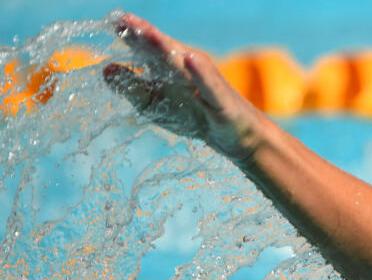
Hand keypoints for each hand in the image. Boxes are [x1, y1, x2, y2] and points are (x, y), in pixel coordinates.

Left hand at [103, 13, 267, 161]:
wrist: (236, 136)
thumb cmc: (195, 116)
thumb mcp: (154, 105)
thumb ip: (131, 87)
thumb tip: (106, 69)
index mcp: (169, 66)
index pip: (147, 46)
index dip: (131, 34)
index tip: (113, 21)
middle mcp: (188, 67)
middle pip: (162, 49)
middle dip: (144, 34)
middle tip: (124, 20)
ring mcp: (206, 81)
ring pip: (184, 63)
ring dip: (166, 47)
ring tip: (147, 33)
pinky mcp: (222, 100)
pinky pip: (211, 86)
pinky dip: (201, 73)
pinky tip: (191, 60)